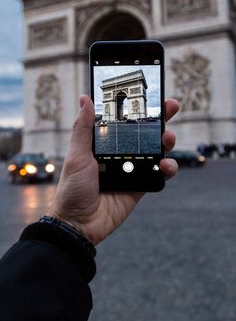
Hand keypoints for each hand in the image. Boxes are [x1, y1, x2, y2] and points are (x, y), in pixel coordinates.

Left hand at [48, 95, 178, 245]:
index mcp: (104, 144)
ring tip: (168, 138)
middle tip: (172, 106)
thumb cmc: (72, 189)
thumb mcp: (76, 156)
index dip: (138, 108)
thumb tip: (85, 98)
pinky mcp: (141, 186)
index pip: (124, 121)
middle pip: (144, 132)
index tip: (151, 95)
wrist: (78, 225)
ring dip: (167, 142)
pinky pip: (159, 173)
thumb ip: (83, 128)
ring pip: (156, 150)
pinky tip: (165, 165)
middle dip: (160, 119)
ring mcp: (132, 169)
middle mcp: (120, 153)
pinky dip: (167, 168)